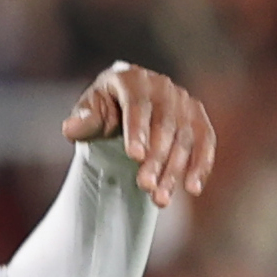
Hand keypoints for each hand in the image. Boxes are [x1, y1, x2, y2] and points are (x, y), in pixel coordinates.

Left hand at [65, 61, 216, 206]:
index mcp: (130, 78)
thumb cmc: (102, 109)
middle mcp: (161, 85)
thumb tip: (71, 128)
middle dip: (156, 159)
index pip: (137, 105)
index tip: (134, 157)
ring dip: (174, 170)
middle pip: (163, 125)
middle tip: (145, 187)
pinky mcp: (197, 117)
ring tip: (160, 198)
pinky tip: (192, 188)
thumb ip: (82, 121)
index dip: (137, 131)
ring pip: (184, 138)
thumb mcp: (87, 112)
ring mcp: (183, 100)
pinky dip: (201, 165)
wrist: (124, 105)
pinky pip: (205, 142)